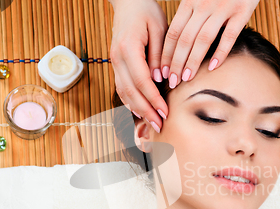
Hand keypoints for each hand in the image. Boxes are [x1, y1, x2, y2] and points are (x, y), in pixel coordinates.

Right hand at [109, 0, 168, 132]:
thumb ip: (159, 54)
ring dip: (138, 110)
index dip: (153, 99)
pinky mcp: (116, 65)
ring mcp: (114, 62)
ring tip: (152, 123)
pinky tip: (140, 112)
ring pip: (123, 93)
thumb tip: (160, 79)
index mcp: (128, 48)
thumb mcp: (159, 28)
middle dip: (146, 111)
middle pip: (130, 92)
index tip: (165, 112)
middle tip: (160, 126)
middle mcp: (117, 58)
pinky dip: (130, 102)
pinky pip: (121, 88)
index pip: (141, 81)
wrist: (127, 2)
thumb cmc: (146, 11)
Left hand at [160, 0, 259, 88]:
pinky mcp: (241, 11)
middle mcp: (203, 5)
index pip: (173, 32)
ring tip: (187, 78)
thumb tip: (175, 43)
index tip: (162, 71)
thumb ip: (188, 15)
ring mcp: (222, 8)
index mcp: (190, 2)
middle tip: (171, 81)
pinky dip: (221, 53)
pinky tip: (213, 67)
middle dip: (176, 63)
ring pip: (203, 39)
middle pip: (185, 39)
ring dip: (193, 61)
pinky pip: (229, 36)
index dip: (166, 54)